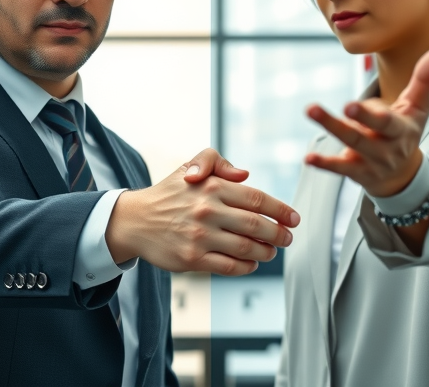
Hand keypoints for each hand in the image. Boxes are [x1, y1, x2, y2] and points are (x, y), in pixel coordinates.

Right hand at [106, 149, 299, 275]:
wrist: (135, 220)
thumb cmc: (168, 194)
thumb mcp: (189, 166)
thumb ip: (217, 162)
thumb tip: (245, 174)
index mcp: (211, 187)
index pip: (256, 198)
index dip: (280, 209)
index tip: (294, 218)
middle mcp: (207, 210)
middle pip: (256, 225)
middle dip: (278, 234)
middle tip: (287, 238)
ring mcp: (200, 236)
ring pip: (246, 248)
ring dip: (265, 252)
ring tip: (270, 251)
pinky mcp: (192, 259)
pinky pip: (229, 266)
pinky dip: (246, 267)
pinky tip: (251, 263)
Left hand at [304, 46, 428, 196]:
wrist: (403, 174)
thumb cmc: (407, 130)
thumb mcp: (419, 106)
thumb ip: (426, 77)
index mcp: (401, 130)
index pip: (388, 123)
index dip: (372, 115)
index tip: (352, 104)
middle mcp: (385, 148)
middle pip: (364, 135)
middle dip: (352, 121)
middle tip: (339, 107)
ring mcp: (369, 161)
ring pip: (350, 144)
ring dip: (330, 128)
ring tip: (311, 110)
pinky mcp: (355, 171)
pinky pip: (339, 168)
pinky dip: (324, 163)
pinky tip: (308, 158)